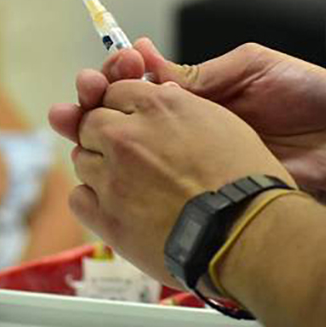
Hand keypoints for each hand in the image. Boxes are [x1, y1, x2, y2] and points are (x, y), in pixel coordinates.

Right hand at [50, 38, 325, 205]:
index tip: (98, 73)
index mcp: (204, 93)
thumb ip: (202, 74)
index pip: (145, 83)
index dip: (117, 77)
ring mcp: (199, 159)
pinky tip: (109, 170)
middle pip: (130, 119)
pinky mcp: (213, 188)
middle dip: (95, 109)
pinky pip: (164, 187)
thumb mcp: (254, 68)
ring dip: (104, 141)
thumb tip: (148, 65)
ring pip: (140, 153)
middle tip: (73, 105)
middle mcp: (194, 127)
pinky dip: (132, 179)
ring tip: (76, 128)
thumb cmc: (313, 98)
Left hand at [71, 79, 293, 286]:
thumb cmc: (246, 183)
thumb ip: (181, 106)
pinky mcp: (106, 216)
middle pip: (91, 122)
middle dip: (105, 135)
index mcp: (157, 107)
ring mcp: (112, 176)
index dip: (123, 108)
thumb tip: (162, 97)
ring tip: (132, 187)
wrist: (245, 235)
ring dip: (100, 169)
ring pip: (83, 159)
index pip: (115, 91)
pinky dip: (93, 202)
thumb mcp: (222, 124)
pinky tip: (118, 208)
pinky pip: (79, 198)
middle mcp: (127, 136)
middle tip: (130, 157)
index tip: (131, 122)